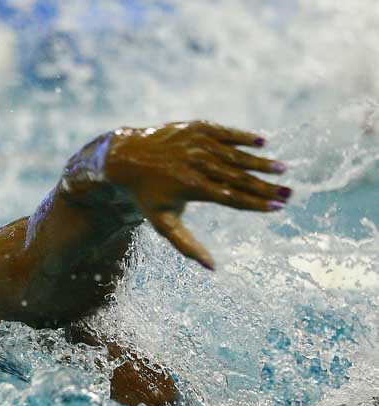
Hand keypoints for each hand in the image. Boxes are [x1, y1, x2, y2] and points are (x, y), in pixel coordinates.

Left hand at [104, 121, 290, 269]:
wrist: (125, 157)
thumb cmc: (147, 195)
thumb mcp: (163, 223)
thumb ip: (187, 245)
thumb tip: (212, 268)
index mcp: (192, 187)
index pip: (232, 198)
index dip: (256, 204)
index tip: (277, 208)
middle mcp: (197, 164)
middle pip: (238, 177)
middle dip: (266, 186)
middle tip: (289, 193)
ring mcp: (197, 143)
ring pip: (235, 154)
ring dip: (260, 162)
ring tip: (281, 169)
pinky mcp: (196, 127)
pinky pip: (225, 132)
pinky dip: (243, 137)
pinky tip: (262, 143)